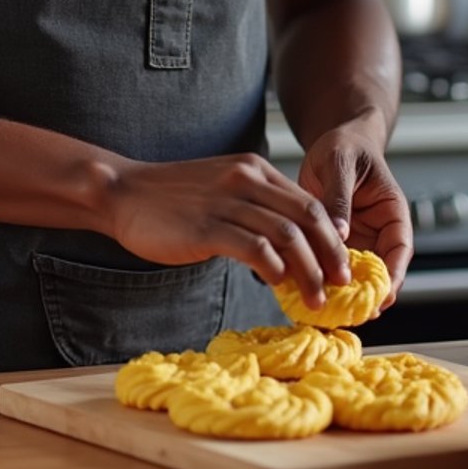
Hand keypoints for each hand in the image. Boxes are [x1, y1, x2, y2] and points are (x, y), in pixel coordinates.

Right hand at [105, 152, 351, 306]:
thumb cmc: (173, 198)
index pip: (310, 202)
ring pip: (287, 236)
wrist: (125, 192)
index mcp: (254, 169)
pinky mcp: (207, 227)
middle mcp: (246, 180)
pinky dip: (275, 269)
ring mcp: (226, 202)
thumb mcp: (222, 188)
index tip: (343, 265)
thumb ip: (256, 206)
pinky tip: (279, 286)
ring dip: (309, 271)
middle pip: (308, 218)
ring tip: (316, 298)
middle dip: (332, 255)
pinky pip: (255, 248)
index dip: (333, 236)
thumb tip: (292, 246)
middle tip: (342, 284)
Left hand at [297, 123, 412, 307]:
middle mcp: (377, 233)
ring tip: (324, 307)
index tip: (381, 295)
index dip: (393, 276)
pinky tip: (303, 286)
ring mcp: (357, 240)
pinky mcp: (334, 243)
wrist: (332, 143)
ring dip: (341, 292)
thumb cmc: (345, 146)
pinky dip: (319, 276)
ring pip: (353, 275)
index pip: (400, 250)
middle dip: (364, 294)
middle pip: (377, 272)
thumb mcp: (341, 163)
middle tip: (347, 313)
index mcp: (392, 212)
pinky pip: (330, 264)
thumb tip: (340, 231)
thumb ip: (339, 195)